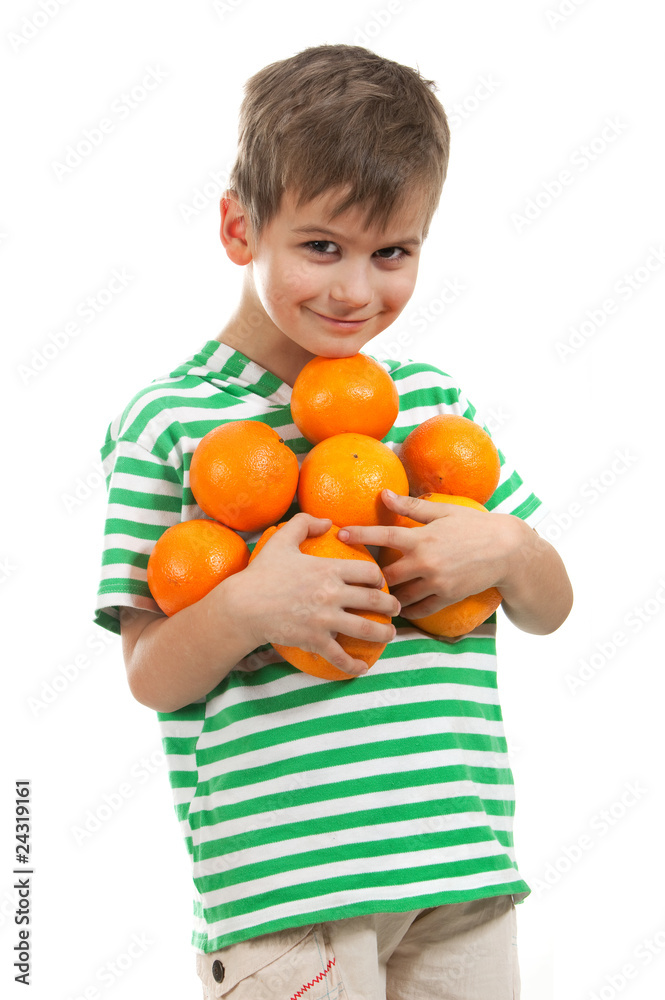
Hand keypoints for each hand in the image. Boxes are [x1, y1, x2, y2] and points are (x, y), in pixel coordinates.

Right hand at [237, 512, 399, 674]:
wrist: (242, 606)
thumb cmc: (262, 573)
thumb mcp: (282, 540)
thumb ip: (304, 523)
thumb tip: (328, 522)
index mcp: (329, 569)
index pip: (369, 572)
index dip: (380, 578)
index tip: (382, 584)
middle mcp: (332, 594)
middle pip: (375, 601)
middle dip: (392, 606)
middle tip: (396, 609)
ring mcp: (325, 619)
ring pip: (366, 629)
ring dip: (384, 634)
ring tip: (390, 635)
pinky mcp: (314, 640)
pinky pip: (340, 656)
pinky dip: (354, 665)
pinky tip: (362, 669)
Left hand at [337, 490, 521, 619]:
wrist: (507, 550)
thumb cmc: (473, 525)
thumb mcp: (443, 511)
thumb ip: (411, 506)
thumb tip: (383, 493)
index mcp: (422, 537)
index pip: (384, 535)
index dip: (361, 535)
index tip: (341, 535)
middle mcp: (426, 561)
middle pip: (387, 574)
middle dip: (371, 576)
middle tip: (356, 577)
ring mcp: (437, 581)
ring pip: (401, 595)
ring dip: (387, 595)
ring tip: (372, 596)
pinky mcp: (447, 596)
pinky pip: (420, 609)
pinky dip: (407, 610)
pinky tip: (398, 609)